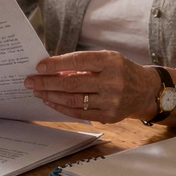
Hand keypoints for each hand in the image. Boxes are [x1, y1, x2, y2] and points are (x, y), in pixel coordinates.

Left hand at [25, 50, 160, 122]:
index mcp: (111, 62)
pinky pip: (79, 113)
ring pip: (73, 100)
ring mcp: (111, 101)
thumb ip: (83, 63)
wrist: (145, 91)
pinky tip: (51, 101)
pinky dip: (62, 107)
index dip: (56, 64)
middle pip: (72, 83)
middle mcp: (113, 82)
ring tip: (38, 91)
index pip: (78, 61)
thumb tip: (53, 69)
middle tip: (30, 81)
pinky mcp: (109, 116)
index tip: (39, 66)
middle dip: (47, 82)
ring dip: (51, 96)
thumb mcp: (107, 59)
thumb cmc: (121, 71)